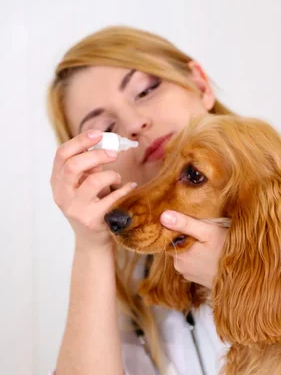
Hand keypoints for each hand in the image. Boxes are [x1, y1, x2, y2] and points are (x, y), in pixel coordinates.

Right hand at [50, 129, 135, 249]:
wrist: (92, 241)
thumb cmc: (90, 206)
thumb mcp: (83, 185)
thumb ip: (87, 167)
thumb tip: (105, 145)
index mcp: (57, 182)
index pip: (62, 154)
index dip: (81, 141)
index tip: (99, 134)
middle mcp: (62, 195)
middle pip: (73, 165)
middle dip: (97, 155)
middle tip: (114, 153)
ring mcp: (75, 209)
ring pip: (93, 181)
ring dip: (111, 175)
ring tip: (118, 178)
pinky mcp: (92, 220)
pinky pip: (112, 199)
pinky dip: (124, 189)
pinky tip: (130, 187)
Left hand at [160, 211, 226, 288]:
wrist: (243, 279)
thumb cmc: (227, 252)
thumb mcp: (208, 232)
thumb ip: (185, 224)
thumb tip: (163, 215)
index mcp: (179, 253)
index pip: (169, 236)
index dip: (178, 226)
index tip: (191, 220)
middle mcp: (180, 266)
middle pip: (178, 244)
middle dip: (188, 237)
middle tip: (204, 230)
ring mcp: (189, 274)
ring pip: (186, 253)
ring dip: (195, 247)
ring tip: (210, 242)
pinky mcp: (198, 279)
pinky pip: (194, 263)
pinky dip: (200, 257)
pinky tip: (212, 253)